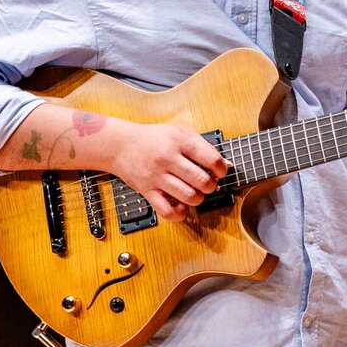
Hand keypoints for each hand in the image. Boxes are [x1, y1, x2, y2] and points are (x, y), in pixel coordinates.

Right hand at [106, 120, 230, 221]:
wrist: (121, 145)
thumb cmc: (153, 138)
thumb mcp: (179, 132)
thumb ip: (202, 146)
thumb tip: (225, 164)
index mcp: (179, 142)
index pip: (211, 159)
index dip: (222, 169)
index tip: (220, 171)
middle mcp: (168, 159)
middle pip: (202, 180)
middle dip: (211, 185)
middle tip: (207, 183)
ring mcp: (157, 177)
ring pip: (189, 197)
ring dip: (198, 198)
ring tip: (195, 192)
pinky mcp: (148, 192)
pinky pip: (167, 211)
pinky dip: (179, 214)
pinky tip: (182, 206)